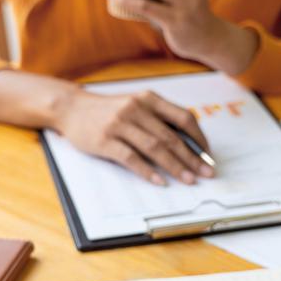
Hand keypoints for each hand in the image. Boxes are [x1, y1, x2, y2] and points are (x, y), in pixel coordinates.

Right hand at [55, 89, 214, 184]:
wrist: (72, 108)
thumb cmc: (109, 110)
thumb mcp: (136, 105)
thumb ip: (159, 119)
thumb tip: (189, 144)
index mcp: (149, 99)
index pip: (183, 118)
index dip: (199, 138)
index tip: (208, 155)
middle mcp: (136, 108)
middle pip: (171, 137)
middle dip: (192, 157)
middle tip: (206, 173)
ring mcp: (119, 124)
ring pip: (154, 148)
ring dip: (175, 166)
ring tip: (188, 179)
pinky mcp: (104, 140)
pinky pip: (131, 158)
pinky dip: (147, 171)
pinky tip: (159, 181)